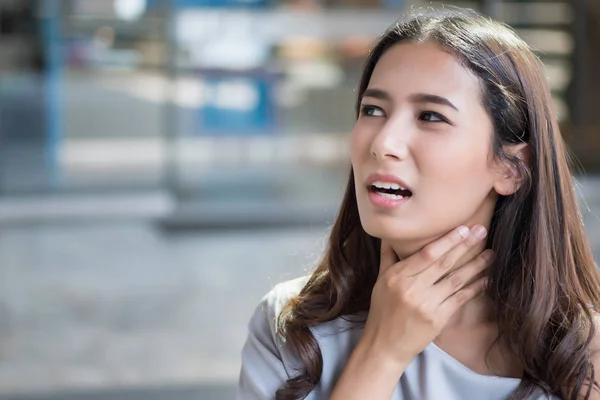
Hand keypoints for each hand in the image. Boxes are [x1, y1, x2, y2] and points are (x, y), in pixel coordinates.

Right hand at [362, 225, 492, 366]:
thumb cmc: (383, 310)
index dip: (447, 241)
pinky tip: (486, 279)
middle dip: (465, 246)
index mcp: (397, 276)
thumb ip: (389, 256)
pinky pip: (460, 299)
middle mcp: (412, 288)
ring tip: (491, 253)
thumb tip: (390, 234)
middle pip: (443, 263)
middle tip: (481, 231)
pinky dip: (474, 288)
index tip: (463, 228)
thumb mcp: (381, 281)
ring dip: (475, 265)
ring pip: (455, 279)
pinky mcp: (437, 319)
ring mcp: (426, 305)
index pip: (426, 254)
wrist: (385, 345)